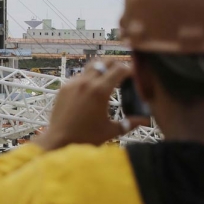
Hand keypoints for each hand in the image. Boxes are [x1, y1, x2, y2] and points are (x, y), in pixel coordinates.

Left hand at [35, 59, 150, 152]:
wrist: (58, 141)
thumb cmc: (85, 138)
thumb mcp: (111, 131)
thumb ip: (130, 123)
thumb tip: (145, 120)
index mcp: (100, 91)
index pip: (119, 69)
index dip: (130, 70)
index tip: (134, 75)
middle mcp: (86, 82)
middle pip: (105, 61)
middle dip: (116, 64)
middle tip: (123, 73)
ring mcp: (73, 83)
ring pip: (91, 66)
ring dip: (102, 69)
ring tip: (108, 78)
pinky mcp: (64, 87)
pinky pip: (79, 76)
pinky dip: (89, 78)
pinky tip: (92, 89)